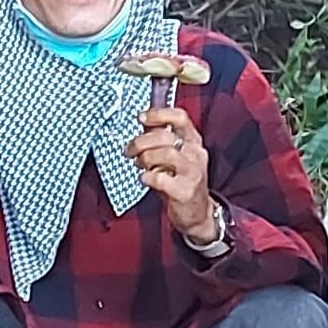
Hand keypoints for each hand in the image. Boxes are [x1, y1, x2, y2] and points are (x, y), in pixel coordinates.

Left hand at [125, 108, 218, 242]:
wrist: (197, 213)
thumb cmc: (181, 182)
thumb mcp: (174, 157)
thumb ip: (160, 141)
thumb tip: (143, 124)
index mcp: (193, 141)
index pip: (180, 117)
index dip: (159, 114)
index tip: (141, 118)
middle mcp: (196, 154)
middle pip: (165, 137)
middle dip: (141, 141)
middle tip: (130, 149)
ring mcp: (193, 172)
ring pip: (165, 154)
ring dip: (145, 158)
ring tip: (140, 165)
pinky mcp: (185, 190)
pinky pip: (160, 178)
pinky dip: (148, 177)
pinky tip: (145, 179)